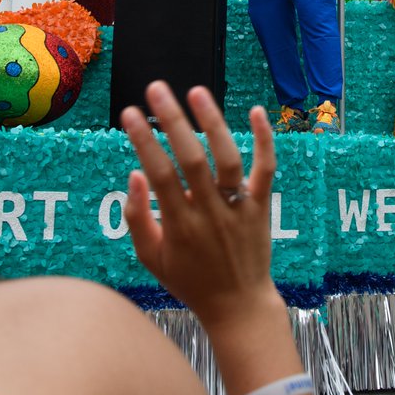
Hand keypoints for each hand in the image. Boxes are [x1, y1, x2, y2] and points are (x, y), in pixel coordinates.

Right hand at [123, 82, 278, 326]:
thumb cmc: (189, 280)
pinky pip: (265, 170)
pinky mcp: (260, 206)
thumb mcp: (151, 258)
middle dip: (172, 121)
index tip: (128, 113)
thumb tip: (134, 175)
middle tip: (156, 89)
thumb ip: (137, 217)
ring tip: (196, 91)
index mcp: (179, 225)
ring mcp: (237, 208)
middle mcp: (209, 213)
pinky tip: (257, 112)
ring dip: (213, 123)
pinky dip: (264, 140)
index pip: (158, 175)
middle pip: (190, 159)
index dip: (142, 141)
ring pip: (227, 159)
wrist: (238, 305)